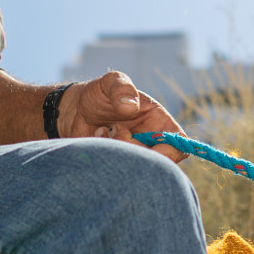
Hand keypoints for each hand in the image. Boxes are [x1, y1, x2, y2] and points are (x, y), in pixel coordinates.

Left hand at [60, 71, 187, 161]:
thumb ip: (121, 88)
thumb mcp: (111, 81)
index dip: (170, 150)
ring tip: (103, 130)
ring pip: (136, 168)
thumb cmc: (100, 94)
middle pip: (156, 161)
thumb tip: (131, 106)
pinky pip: (116, 171)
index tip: (148, 142)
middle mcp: (149, 142)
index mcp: (158, 122)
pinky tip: (97, 138)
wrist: (75, 109)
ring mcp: (133, 156)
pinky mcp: (117, 166)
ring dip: (116, 149)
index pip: (178, 144)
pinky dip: (104, 155)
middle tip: (114, 129)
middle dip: (133, 147)